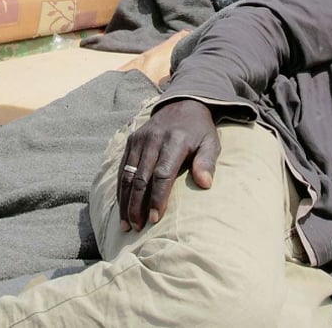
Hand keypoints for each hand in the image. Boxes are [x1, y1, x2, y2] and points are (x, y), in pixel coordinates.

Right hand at [117, 99, 218, 231]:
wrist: (183, 103)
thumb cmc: (199, 130)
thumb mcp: (211, 142)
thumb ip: (208, 162)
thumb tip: (205, 184)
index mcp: (175, 141)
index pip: (162, 174)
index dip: (157, 198)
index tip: (155, 219)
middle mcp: (154, 139)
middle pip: (140, 177)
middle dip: (137, 205)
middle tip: (137, 228)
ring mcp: (140, 139)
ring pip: (127, 175)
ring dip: (125, 201)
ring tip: (126, 224)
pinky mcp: (131, 140)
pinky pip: (122, 168)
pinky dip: (120, 189)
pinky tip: (121, 207)